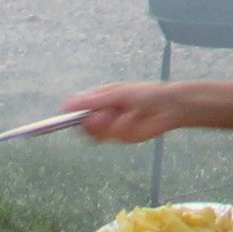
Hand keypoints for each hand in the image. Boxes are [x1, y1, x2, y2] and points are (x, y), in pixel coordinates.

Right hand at [61, 81, 179, 144]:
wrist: (168, 108)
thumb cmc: (145, 94)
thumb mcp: (120, 93)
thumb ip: (97, 100)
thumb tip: (72, 102)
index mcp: (99, 98)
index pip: (77, 105)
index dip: (69, 110)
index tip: (64, 114)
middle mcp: (100, 112)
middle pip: (82, 123)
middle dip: (91, 121)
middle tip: (104, 116)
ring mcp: (108, 126)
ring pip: (93, 132)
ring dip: (105, 126)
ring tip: (122, 117)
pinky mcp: (118, 137)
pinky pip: (108, 138)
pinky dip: (118, 130)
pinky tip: (130, 122)